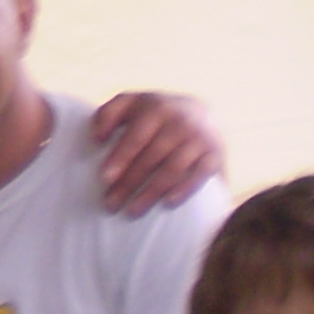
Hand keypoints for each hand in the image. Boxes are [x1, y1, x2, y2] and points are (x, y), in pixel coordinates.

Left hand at [91, 92, 222, 214]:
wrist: (202, 113)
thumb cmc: (154, 113)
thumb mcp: (130, 103)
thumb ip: (108, 114)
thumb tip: (96, 138)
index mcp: (157, 108)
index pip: (136, 136)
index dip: (121, 157)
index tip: (105, 179)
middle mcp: (181, 121)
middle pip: (152, 157)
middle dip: (130, 182)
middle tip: (111, 204)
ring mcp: (201, 138)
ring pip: (173, 168)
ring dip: (152, 192)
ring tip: (132, 211)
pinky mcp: (216, 154)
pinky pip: (200, 174)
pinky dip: (184, 188)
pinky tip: (167, 203)